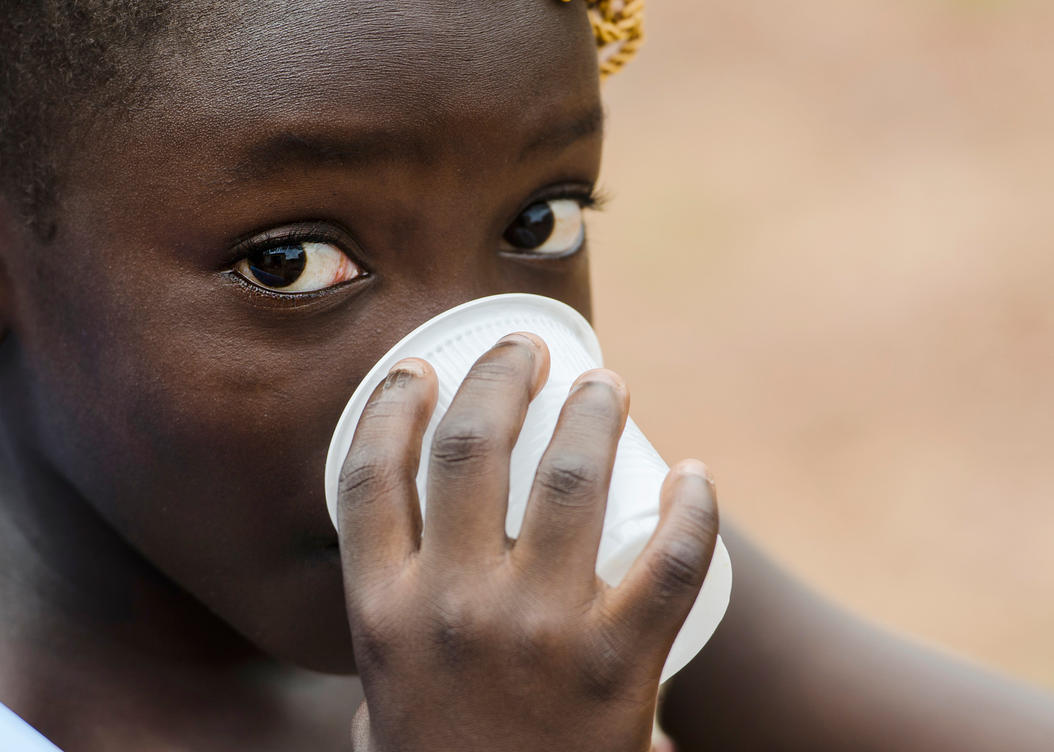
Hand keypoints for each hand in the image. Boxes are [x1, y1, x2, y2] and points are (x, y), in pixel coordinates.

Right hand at [338, 332, 718, 751]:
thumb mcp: (377, 712)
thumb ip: (386, 646)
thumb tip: (402, 589)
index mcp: (382, 613)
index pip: (372, 474)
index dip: (394, 403)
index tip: (421, 367)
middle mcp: (451, 609)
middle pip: (470, 449)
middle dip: (500, 377)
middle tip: (527, 351)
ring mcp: (538, 633)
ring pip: (567, 479)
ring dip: (590, 413)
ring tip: (605, 384)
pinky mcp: (619, 666)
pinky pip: (667, 559)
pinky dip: (689, 507)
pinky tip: (691, 475)